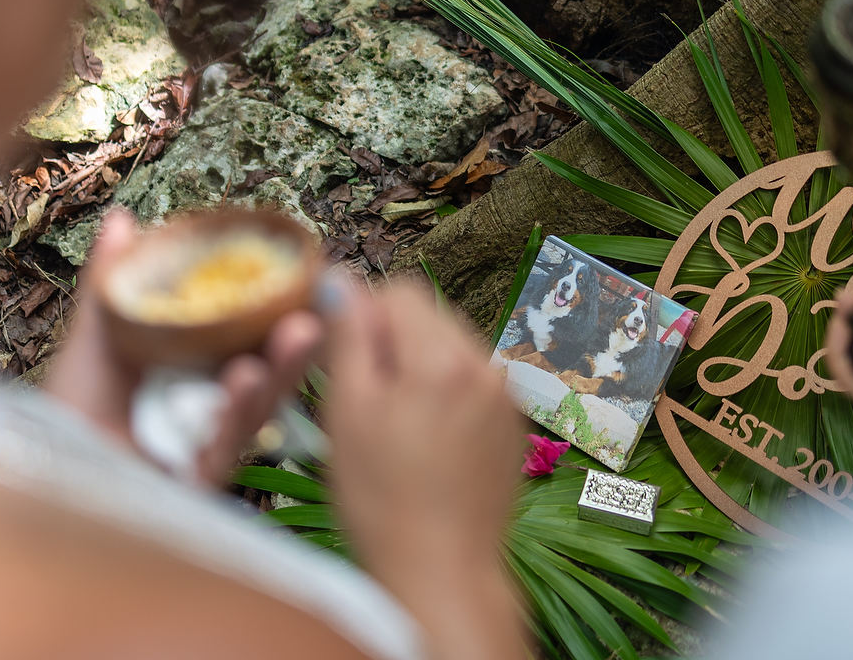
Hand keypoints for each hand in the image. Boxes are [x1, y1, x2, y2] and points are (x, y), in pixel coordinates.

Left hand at [43, 208, 322, 485]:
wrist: (41, 466)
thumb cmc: (70, 408)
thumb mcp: (96, 335)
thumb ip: (115, 281)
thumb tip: (122, 218)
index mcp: (199, 372)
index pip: (254, 340)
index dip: (282, 311)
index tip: (310, 274)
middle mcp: (212, 409)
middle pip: (268, 373)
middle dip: (295, 341)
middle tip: (320, 304)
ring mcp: (208, 447)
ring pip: (257, 408)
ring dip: (280, 371)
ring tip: (297, 333)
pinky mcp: (195, 480)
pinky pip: (223, 447)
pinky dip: (235, 413)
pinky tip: (245, 378)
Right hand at [323, 280, 525, 659]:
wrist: (442, 573)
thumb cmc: (382, 499)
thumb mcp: (348, 411)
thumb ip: (348, 335)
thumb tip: (341, 279)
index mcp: (443, 357)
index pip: (400, 290)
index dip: (363, 316)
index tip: (344, 360)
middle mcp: (485, 366)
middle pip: (430, 315)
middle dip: (394, 341)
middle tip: (366, 399)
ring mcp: (505, 397)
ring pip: (451, 348)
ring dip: (420, 367)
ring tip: (397, 426)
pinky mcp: (512, 426)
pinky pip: (473, 384)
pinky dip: (446, 396)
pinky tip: (426, 444)